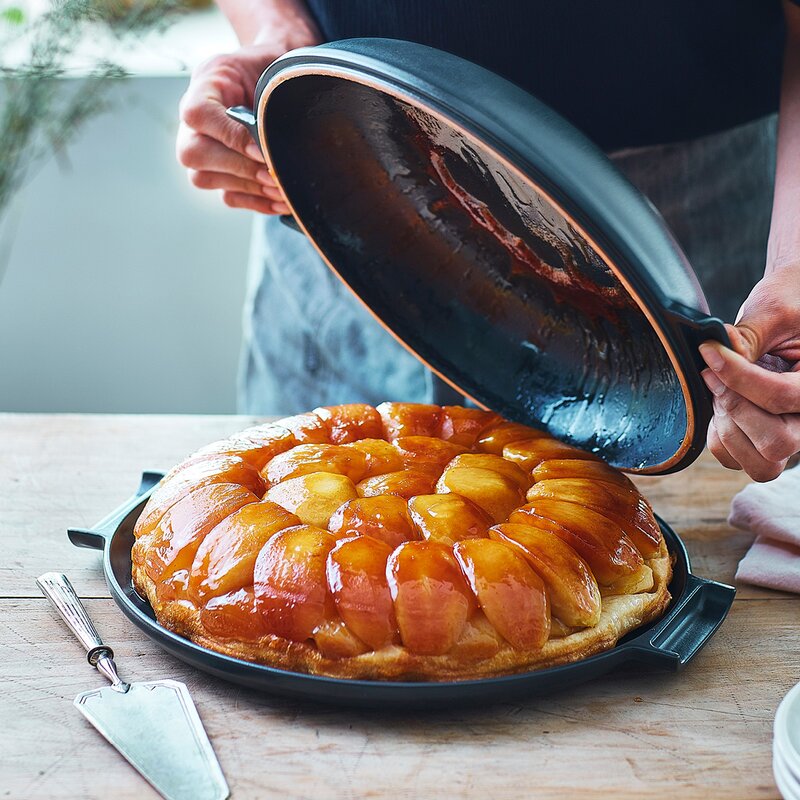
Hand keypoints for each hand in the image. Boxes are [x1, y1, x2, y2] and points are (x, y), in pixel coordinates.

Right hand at [176, 36, 316, 213]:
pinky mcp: (217, 175)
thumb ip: (268, 99)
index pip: (198, 115)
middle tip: (275, 175)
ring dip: (249, 188)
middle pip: (194, 153)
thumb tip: (271, 146)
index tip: (262, 150)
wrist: (278, 84)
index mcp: (204, 86)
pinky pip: (227, 197)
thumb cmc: (273, 72)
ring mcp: (200, 151)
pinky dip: (256, 202)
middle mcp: (192, 121)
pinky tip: (281, 201)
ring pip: (204, 179)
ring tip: (284, 189)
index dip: (230, 137)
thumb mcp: (271, 71)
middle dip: (240, 169)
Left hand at [699, 267, 799, 480]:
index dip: (737, 377)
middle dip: (735, 408)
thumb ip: (749, 338)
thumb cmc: (793, 302)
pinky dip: (718, 433)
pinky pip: (734, 456)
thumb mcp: (776, 311)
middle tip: (714, 373)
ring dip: (727, 425)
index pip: (780, 398)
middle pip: (775, 443)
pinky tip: (719, 400)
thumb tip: (717, 356)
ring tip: (720, 386)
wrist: (793, 305)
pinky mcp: (762, 438)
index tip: (709, 352)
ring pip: (757, 461)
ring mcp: (790, 433)